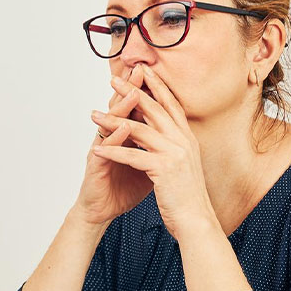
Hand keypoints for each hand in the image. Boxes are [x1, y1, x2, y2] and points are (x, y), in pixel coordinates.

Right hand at [71, 66, 154, 225]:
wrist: (103, 211)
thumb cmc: (122, 189)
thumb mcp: (147, 167)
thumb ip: (158, 150)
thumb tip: (179, 140)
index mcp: (125, 138)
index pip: (136, 110)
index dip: (145, 94)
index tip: (157, 75)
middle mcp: (112, 139)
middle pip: (121, 109)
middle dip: (131, 89)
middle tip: (141, 69)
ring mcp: (103, 150)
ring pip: (111, 123)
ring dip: (122, 108)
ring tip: (133, 92)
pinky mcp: (96, 165)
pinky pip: (105, 148)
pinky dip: (115, 137)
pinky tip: (123, 127)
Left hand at [89, 64, 216, 239]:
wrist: (196, 220)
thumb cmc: (187, 196)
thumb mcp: (182, 163)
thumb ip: (174, 145)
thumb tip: (163, 130)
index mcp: (188, 137)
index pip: (171, 104)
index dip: (156, 85)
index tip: (142, 70)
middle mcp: (183, 140)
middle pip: (153, 108)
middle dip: (132, 91)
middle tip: (114, 79)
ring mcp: (174, 153)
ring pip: (138, 129)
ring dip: (112, 121)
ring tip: (93, 115)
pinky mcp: (163, 169)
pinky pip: (131, 155)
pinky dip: (112, 152)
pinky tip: (96, 149)